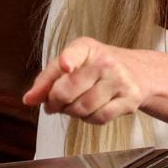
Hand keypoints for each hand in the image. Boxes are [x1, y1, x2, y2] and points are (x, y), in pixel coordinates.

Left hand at [22, 37, 146, 124]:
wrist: (138, 73)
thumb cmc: (97, 69)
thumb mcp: (71, 64)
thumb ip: (47, 80)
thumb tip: (29, 99)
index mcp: (87, 47)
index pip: (75, 53)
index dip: (69, 60)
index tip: (65, 65)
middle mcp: (105, 61)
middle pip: (68, 91)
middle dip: (55, 102)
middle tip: (54, 104)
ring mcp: (120, 80)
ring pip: (82, 108)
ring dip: (72, 112)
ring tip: (74, 105)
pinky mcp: (129, 100)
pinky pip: (99, 118)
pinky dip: (89, 119)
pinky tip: (90, 111)